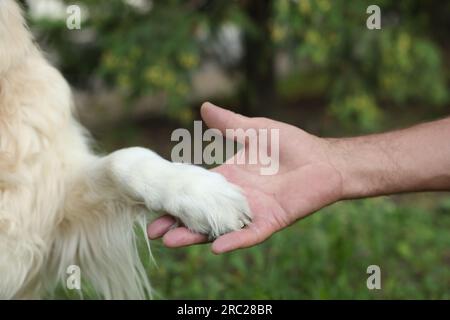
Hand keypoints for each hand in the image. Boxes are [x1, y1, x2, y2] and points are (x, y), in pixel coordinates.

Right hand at [147, 102, 343, 252]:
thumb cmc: (290, 145)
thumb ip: (228, 123)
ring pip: (219, 228)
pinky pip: (249, 234)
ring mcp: (251, 212)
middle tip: (153, 231)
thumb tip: (204, 105)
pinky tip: (216, 248)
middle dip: (178, 222)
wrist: (324, 160)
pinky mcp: (271, 220)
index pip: (195, 190)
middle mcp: (234, 198)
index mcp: (228, 178)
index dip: (176, 196)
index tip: (152, 201)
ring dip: (196, 236)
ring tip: (172, 242)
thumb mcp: (253, 131)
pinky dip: (234, 240)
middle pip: (201, 214)